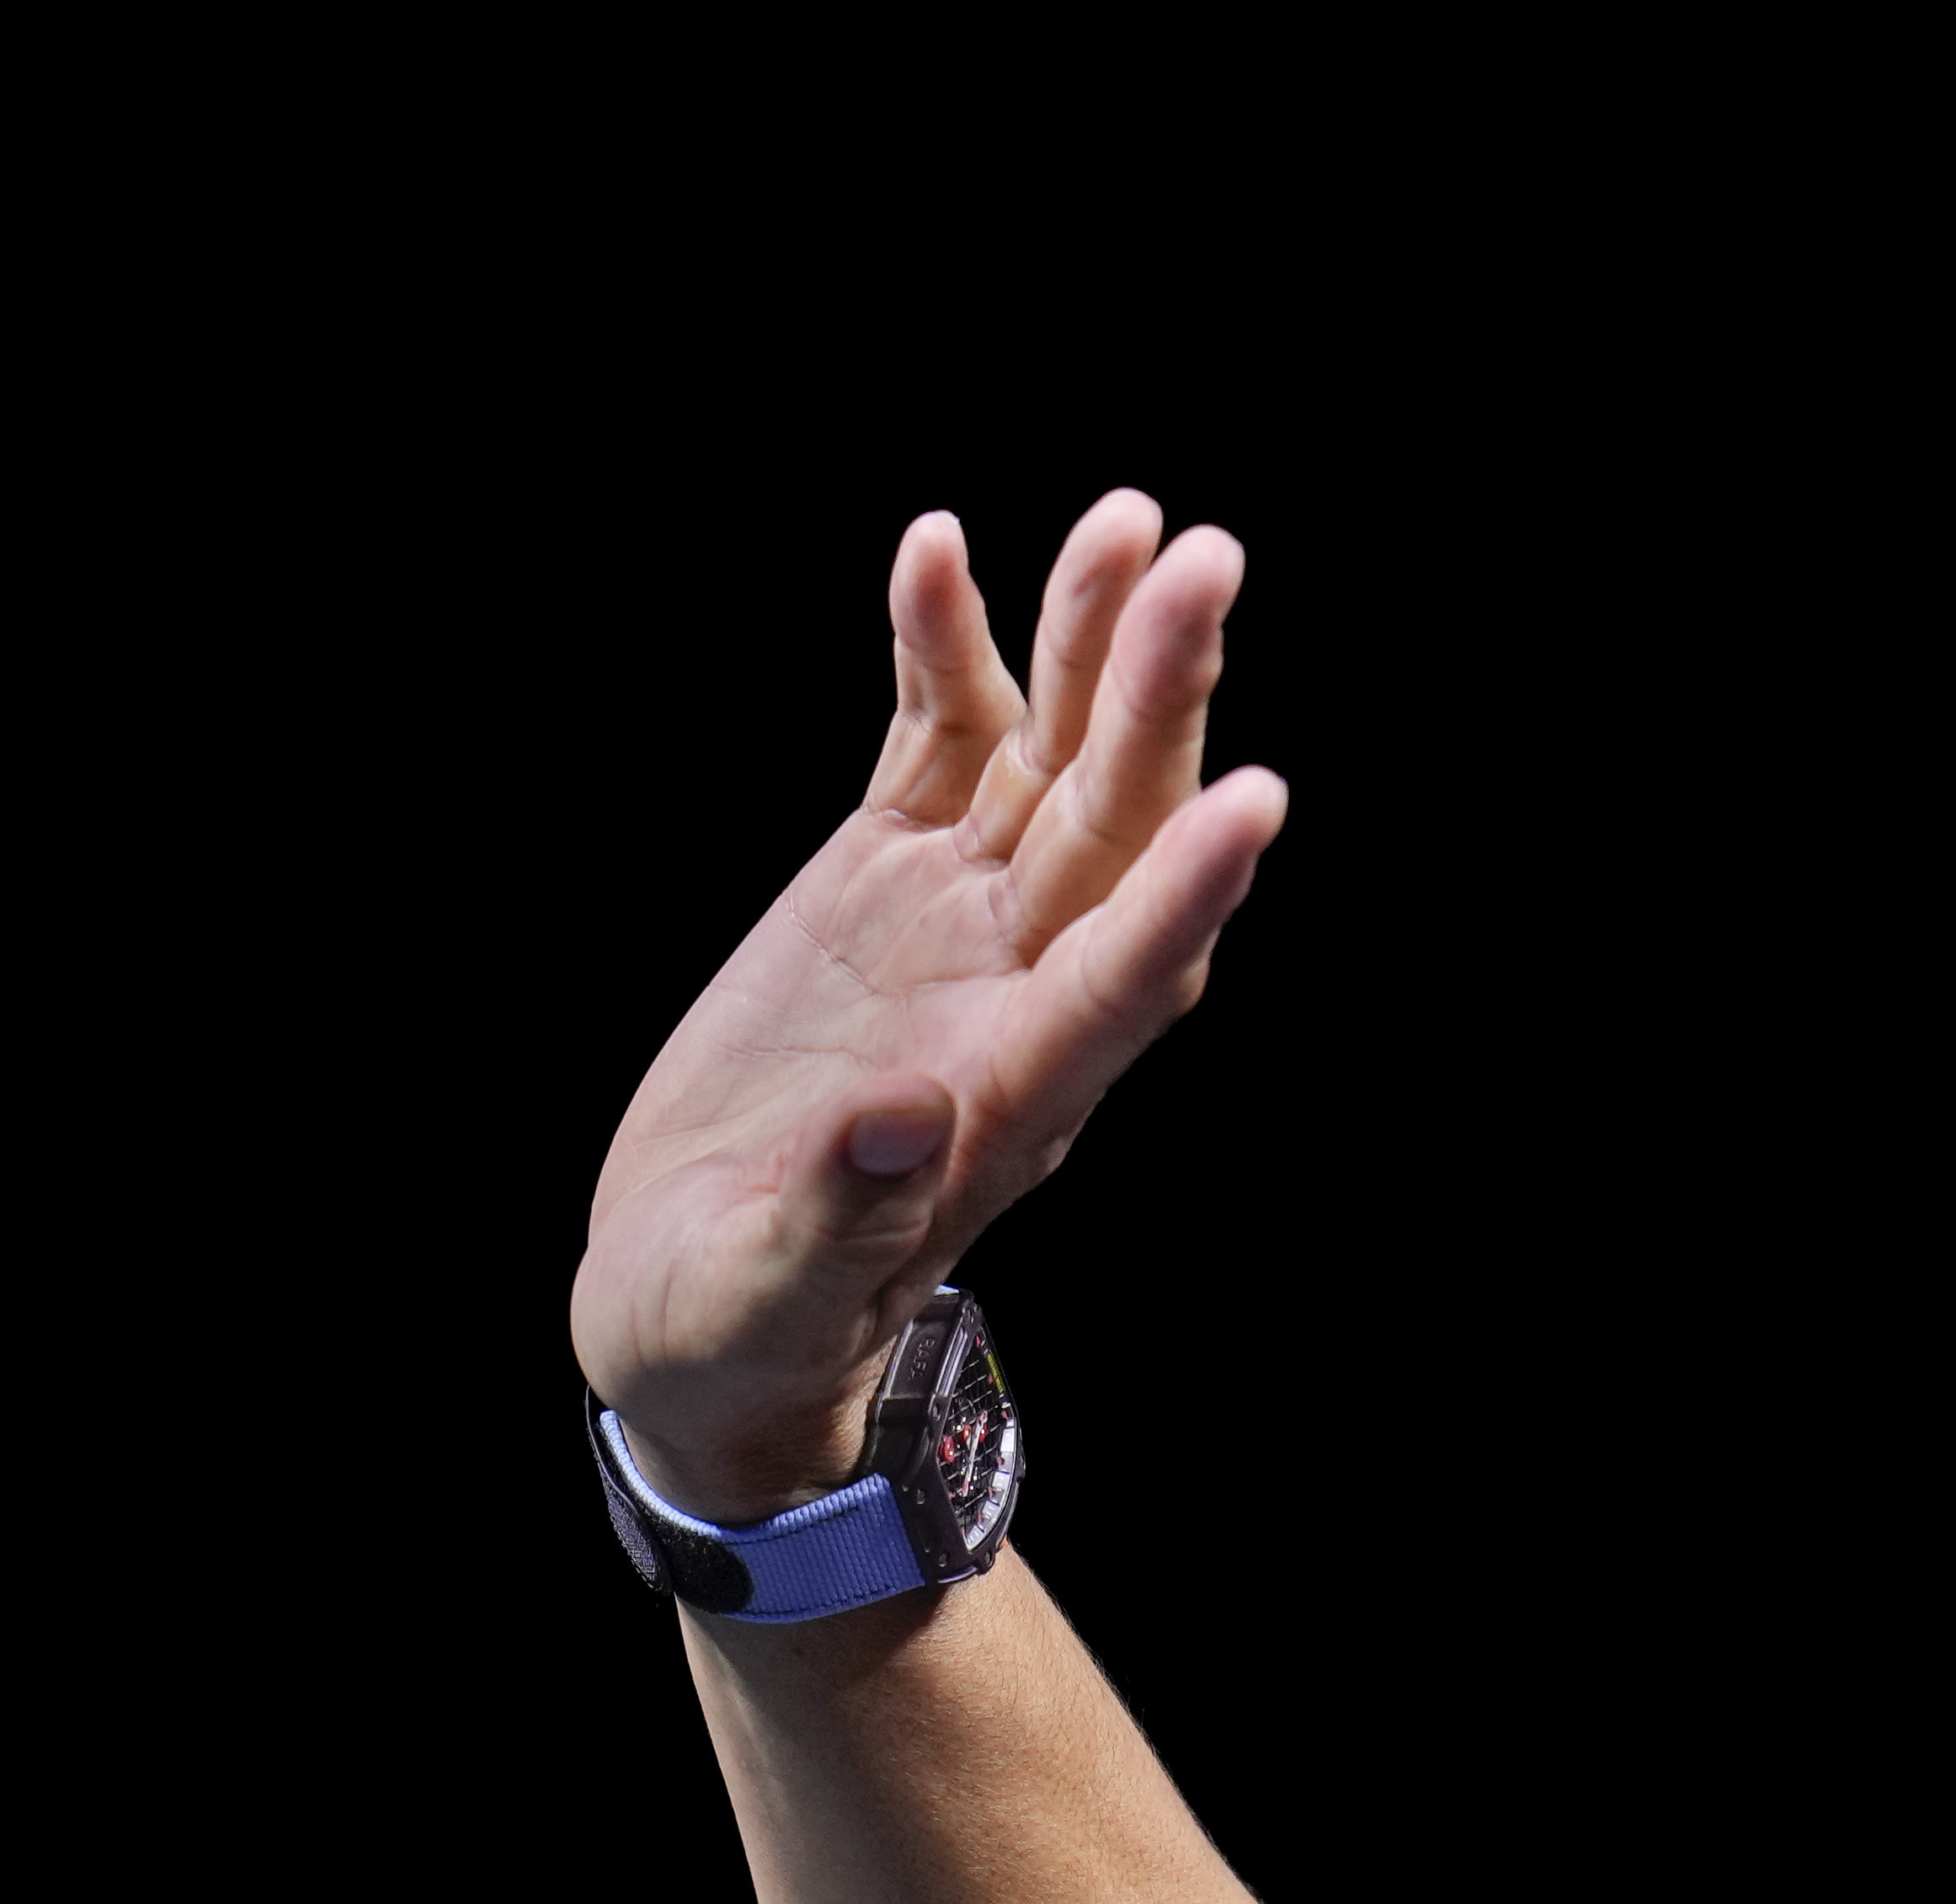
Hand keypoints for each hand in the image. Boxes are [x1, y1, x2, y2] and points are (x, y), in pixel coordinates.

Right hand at [576, 494, 1287, 1519]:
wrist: (698, 1307)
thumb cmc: (745, 1329)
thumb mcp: (772, 1296)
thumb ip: (840, 1220)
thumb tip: (902, 1124)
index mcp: (1008, 1100)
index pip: (1124, 981)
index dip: (1184, 893)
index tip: (1257, 803)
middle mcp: (1011, 991)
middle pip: (1112, 828)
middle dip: (1158, 700)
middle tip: (1207, 563)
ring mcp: (956, 922)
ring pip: (1048, 760)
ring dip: (1087, 645)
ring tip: (1129, 522)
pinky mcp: (881, 876)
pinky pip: (930, 741)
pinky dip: (940, 649)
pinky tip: (940, 547)